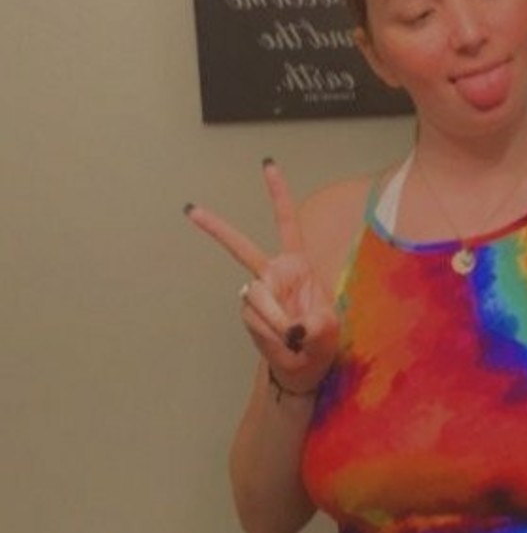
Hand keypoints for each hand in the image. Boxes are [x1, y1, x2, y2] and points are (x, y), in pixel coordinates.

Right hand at [184, 159, 339, 393]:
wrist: (304, 367)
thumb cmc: (321, 340)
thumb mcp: (329, 329)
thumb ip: (315, 325)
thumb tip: (293, 328)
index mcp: (298, 264)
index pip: (287, 223)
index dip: (278, 195)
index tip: (267, 166)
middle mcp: (275, 273)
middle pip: (242, 248)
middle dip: (217, 229)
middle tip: (191, 210)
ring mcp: (258, 292)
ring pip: (255, 296)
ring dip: (274, 319)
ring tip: (292, 338)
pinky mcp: (249, 312)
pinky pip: (254, 318)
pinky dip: (270, 333)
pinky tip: (282, 343)